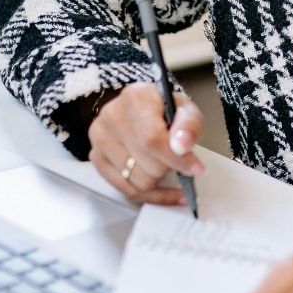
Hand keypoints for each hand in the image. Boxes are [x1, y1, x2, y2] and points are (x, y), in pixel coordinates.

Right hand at [88, 81, 205, 205]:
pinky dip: (150, 195)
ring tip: (165, 165)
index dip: (177, 159)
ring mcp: (100, 138)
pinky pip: (125, 189)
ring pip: (137, 181)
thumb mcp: (186, 109)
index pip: (153, 140)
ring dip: (159, 179)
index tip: (196, 169)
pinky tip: (164, 189)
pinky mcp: (96, 157)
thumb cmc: (165, 109)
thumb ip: (189, 125)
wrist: (143, 108)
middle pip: (146, 164)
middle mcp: (112, 116)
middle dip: (169, 168)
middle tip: (178, 160)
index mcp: (136, 98)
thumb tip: (182, 146)